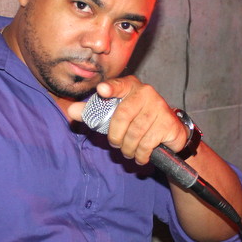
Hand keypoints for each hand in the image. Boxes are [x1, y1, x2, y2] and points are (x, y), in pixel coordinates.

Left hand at [68, 76, 188, 164]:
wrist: (169, 130)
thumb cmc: (137, 119)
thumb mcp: (115, 113)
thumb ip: (93, 111)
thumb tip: (71, 111)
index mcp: (130, 86)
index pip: (119, 84)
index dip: (110, 88)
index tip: (101, 90)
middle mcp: (146, 92)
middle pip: (122, 115)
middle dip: (115, 136)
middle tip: (116, 145)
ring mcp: (159, 107)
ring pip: (135, 132)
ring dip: (128, 148)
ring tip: (128, 152)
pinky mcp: (168, 123)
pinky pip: (148, 143)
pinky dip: (140, 154)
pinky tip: (140, 156)